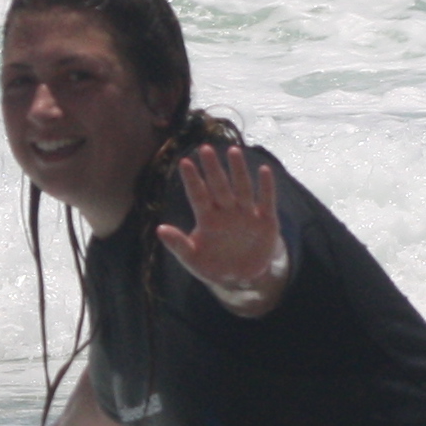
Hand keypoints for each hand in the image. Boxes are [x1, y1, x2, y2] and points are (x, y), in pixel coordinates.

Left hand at [154, 143, 286, 312]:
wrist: (242, 277)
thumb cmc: (214, 265)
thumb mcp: (193, 258)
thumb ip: (178, 245)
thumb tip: (159, 229)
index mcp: (207, 219)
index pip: (198, 195)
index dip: (192, 180)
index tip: (184, 162)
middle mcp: (226, 211)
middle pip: (218, 186)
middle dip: (212, 169)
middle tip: (204, 148)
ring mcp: (246, 214)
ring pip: (241, 188)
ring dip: (238, 171)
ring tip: (233, 151)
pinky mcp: (266, 221)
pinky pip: (266, 201)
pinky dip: (266, 187)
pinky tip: (264, 170)